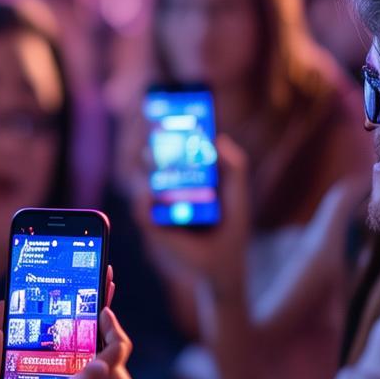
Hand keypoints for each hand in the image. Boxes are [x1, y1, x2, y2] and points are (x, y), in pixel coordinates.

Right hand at [133, 134, 249, 288]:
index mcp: (187, 176)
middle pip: (152, 160)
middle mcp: (169, 188)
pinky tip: (152, 197)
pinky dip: (145, 203)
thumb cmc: (230, 228)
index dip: (164, 129)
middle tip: (156, 127)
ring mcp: (159, 207)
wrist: (224, 266)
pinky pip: (142, 211)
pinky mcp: (154, 227)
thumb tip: (219, 139)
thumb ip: (235, 167)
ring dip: (146, 168)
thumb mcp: (238, 195)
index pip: (171, 148)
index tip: (163, 113)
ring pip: (142, 181)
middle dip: (152, 143)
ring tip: (153, 156)